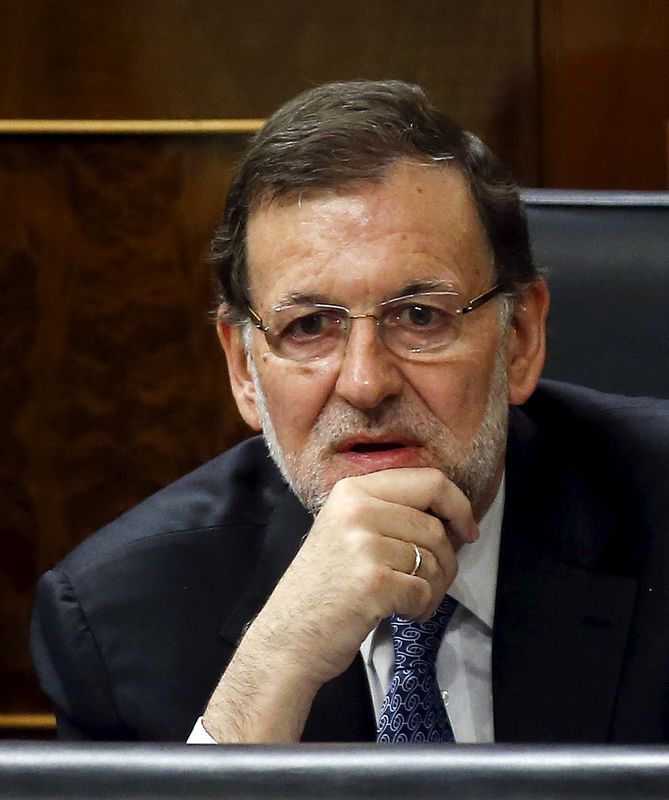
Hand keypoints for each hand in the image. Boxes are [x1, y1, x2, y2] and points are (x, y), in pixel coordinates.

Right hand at [202, 467, 477, 741]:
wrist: (288, 638)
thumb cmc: (326, 588)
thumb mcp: (348, 530)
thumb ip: (390, 512)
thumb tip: (454, 515)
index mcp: (353, 490)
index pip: (429, 480)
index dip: (459, 505)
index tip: (467, 532)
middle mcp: (356, 509)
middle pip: (436, 526)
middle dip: (446, 562)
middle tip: (430, 584)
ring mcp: (362, 544)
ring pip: (434, 560)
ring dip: (434, 589)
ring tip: (410, 602)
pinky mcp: (372, 581)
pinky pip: (424, 590)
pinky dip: (422, 608)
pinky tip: (401, 614)